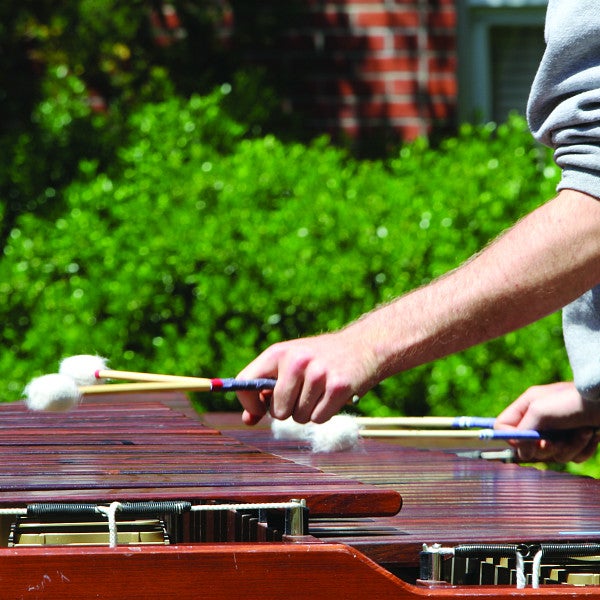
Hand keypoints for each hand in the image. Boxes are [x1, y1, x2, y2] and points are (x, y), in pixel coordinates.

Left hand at [236, 329, 379, 424]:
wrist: (363, 346)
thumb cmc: (320, 359)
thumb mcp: (291, 363)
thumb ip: (267, 389)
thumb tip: (248, 420)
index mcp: (278, 352)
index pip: (247, 382)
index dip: (249, 403)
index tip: (259, 409)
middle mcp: (297, 360)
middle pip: (277, 410)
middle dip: (287, 411)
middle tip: (301, 395)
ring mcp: (318, 373)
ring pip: (299, 417)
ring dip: (308, 412)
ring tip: (319, 392)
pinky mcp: (338, 386)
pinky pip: (319, 418)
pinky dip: (324, 413)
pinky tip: (331, 396)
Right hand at [495, 382, 599, 462]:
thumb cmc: (572, 401)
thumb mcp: (540, 411)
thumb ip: (524, 432)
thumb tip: (522, 453)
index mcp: (528, 406)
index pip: (504, 426)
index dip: (512, 437)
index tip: (528, 441)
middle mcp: (541, 420)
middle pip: (529, 447)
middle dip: (545, 447)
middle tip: (554, 441)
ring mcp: (560, 432)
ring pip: (554, 455)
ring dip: (570, 446)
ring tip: (583, 431)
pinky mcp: (578, 441)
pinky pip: (573, 457)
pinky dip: (583, 449)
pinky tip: (591, 434)